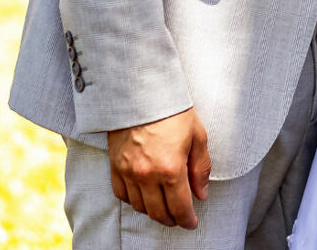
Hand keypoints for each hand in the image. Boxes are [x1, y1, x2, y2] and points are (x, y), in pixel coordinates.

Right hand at [107, 106, 210, 228]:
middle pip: (158, 212)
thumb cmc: (174, 112)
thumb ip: (200, 169)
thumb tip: (201, 194)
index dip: (187, 219)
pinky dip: (133, 201)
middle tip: (179, 219)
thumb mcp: (198, 136)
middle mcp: (146, 176)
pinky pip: (121, 195)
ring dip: (153, 212)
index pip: (179, 206)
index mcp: (170, 169)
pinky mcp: (115, 166)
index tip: (192, 223)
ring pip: (139, 207)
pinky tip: (143, 198)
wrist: (142, 93)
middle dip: (171, 220)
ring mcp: (128, 172)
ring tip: (164, 209)